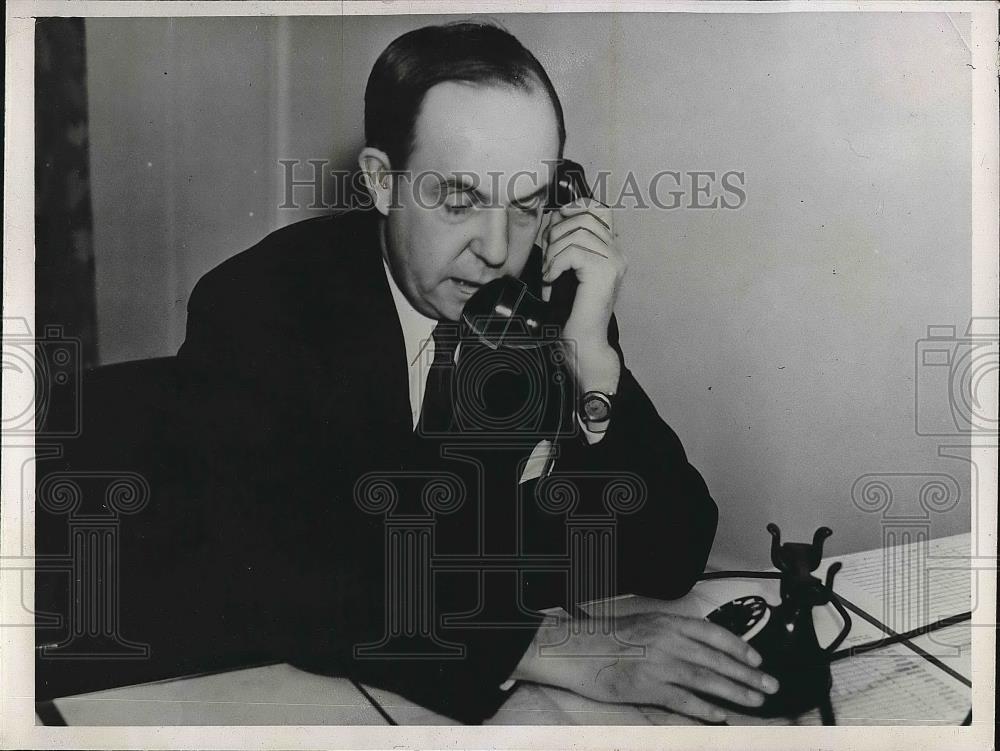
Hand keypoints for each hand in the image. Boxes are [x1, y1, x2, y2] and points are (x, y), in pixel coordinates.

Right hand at [512, 611, 778, 722]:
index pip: (713, 633)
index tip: (756, 658)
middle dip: (747, 673)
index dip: (739, 647)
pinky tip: (720, 716)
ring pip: (707, 679)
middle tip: (769, 684)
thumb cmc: (607, 638)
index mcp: (667, 622)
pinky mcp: (649, 688)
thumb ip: (671, 633)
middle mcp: (668, 641)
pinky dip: (705, 709)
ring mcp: (659, 665)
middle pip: (716, 659)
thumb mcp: (644, 624)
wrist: (576, 649)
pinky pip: (684, 700)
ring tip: (755, 701)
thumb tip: (698, 648)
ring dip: (735, 691)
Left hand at [541, 199, 623, 393]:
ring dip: (553, 251)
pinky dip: (555, 264)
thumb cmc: (573, 310)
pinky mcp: (604, 272)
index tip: (553, 223)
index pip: (598, 210)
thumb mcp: (568, 270)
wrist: (584, 341)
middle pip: (584, 217)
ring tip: (548, 272)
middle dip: (557, 231)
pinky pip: (572, 252)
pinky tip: (551, 279)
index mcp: (612, 251)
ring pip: (576, 234)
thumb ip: (566, 244)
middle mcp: (618, 253)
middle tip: (546, 255)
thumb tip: (554, 216)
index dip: (573, 208)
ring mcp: (614, 262)